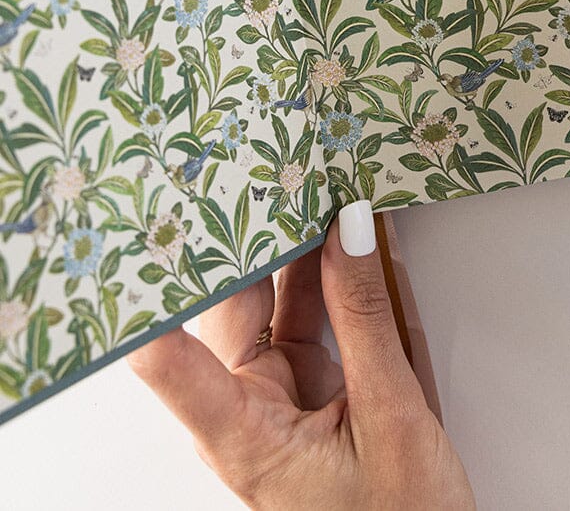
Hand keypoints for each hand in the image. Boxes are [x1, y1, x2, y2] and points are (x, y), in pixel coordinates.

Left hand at [129, 202, 474, 509]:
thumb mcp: (391, 415)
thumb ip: (366, 318)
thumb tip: (348, 231)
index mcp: (243, 435)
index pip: (172, 364)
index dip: (152, 301)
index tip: (143, 238)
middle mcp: (247, 410)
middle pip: (230, 307)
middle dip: (246, 240)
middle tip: (266, 169)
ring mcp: (278, 395)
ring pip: (271, 301)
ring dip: (291, 249)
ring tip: (307, 183)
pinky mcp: (310, 385)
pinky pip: (307, 314)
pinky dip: (324, 273)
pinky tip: (338, 232)